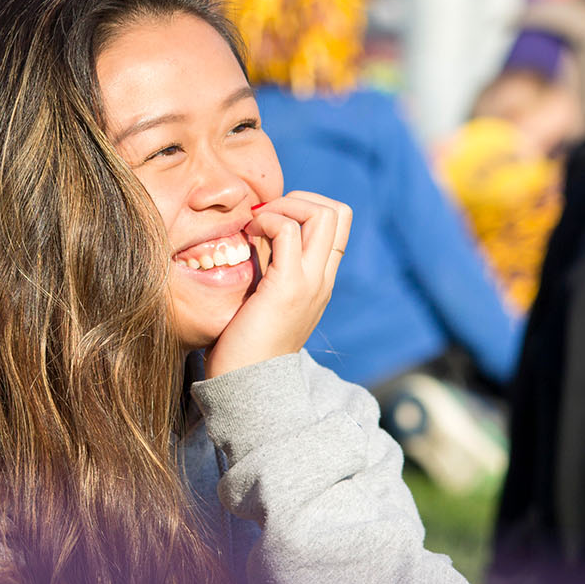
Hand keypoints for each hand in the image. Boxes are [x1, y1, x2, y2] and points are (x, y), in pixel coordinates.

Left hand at [203, 191, 352, 377]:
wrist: (247, 385)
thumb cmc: (245, 344)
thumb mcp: (264, 295)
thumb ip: (269, 264)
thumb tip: (256, 229)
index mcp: (320, 280)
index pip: (338, 224)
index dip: (306, 207)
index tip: (270, 220)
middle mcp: (323, 278)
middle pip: (339, 211)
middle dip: (300, 198)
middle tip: (265, 216)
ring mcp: (311, 282)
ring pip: (323, 213)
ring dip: (285, 206)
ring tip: (257, 224)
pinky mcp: (288, 287)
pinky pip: (288, 230)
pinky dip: (267, 220)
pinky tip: (247, 236)